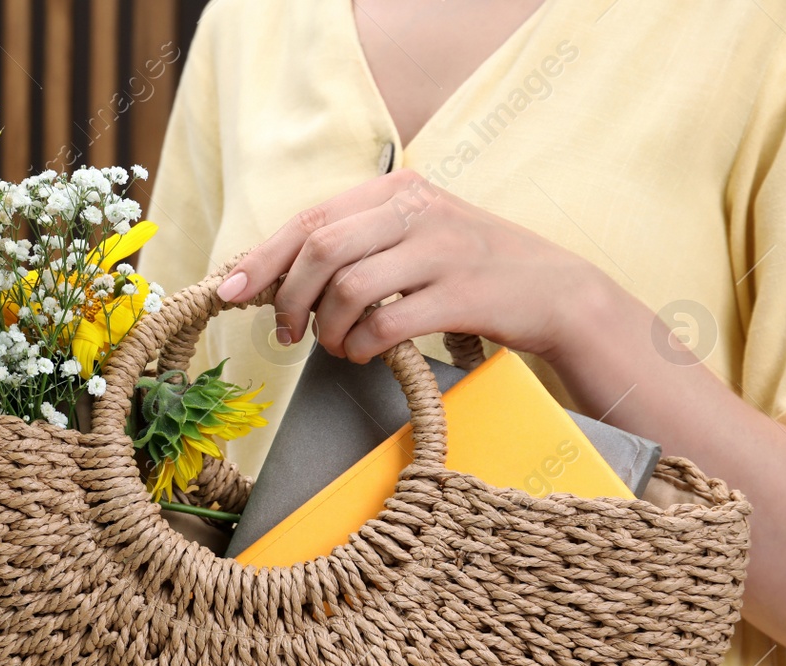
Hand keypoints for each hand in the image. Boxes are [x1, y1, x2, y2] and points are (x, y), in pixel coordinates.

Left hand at [215, 169, 613, 365]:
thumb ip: (353, 246)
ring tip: (338, 347)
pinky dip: (363, 346)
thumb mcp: (412, 238)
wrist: (557, 291)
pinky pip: (387, 324)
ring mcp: (441, 250)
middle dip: (289, 299)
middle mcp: (416, 210)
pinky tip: (365, 354)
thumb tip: (275, 278)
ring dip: (329, 329)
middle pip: (320, 250)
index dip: (262, 259)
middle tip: (287, 333)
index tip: (229, 292)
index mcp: (396, 191)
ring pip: (348, 288)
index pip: (310, 220)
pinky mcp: (462, 294)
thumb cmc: (468, 270)